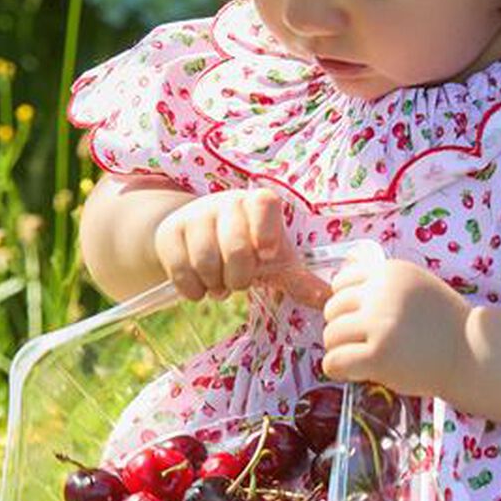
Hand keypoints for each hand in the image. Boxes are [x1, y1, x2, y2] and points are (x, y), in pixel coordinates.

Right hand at [152, 188, 324, 304]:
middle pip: (235, 247)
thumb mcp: (276, 262)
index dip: (266, 231)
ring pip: (205, 262)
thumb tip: (331, 299)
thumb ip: (301, 280)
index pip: (264, 204)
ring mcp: (195, 214)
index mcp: (259, 204)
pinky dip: (193, 289)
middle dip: (240, 277)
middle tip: (239, 283)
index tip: (269, 256)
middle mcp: (226, 202)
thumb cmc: (249, 249)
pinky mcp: (169, 231)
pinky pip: (181, 271)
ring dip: (216, 286)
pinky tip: (200, 284)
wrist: (198, 238)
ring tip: (220, 284)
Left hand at [320, 252, 470, 398]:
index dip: (347, 304)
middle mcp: (382, 293)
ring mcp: (379, 324)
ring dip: (340, 349)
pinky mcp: (378, 355)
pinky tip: (353, 373)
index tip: (360, 320)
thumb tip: (338, 292)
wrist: (473, 353)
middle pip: (333, 308)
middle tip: (361, 343)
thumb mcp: (416, 287)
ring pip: (331, 335)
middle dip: (342, 328)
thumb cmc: (445, 325)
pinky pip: (335, 361)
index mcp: (390, 272)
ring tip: (361, 358)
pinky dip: (337, 369)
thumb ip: (384, 285)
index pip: (342, 282)